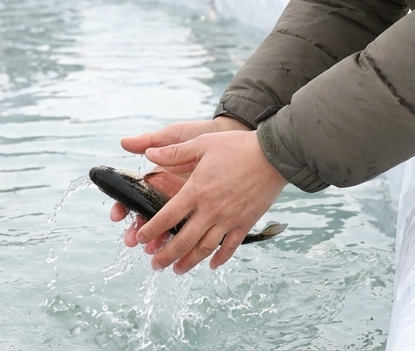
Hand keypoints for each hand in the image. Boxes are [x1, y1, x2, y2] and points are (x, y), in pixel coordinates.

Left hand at [138, 130, 285, 273]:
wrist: (273, 156)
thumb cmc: (237, 146)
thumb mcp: (202, 143)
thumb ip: (175, 152)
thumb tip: (148, 153)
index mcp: (196, 191)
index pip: (167, 217)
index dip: (151, 230)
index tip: (140, 239)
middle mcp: (210, 210)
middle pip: (183, 240)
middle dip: (166, 255)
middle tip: (154, 264)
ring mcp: (229, 219)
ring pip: (204, 248)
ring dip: (188, 262)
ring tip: (177, 270)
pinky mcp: (245, 223)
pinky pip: (230, 246)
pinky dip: (220, 258)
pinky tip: (211, 265)